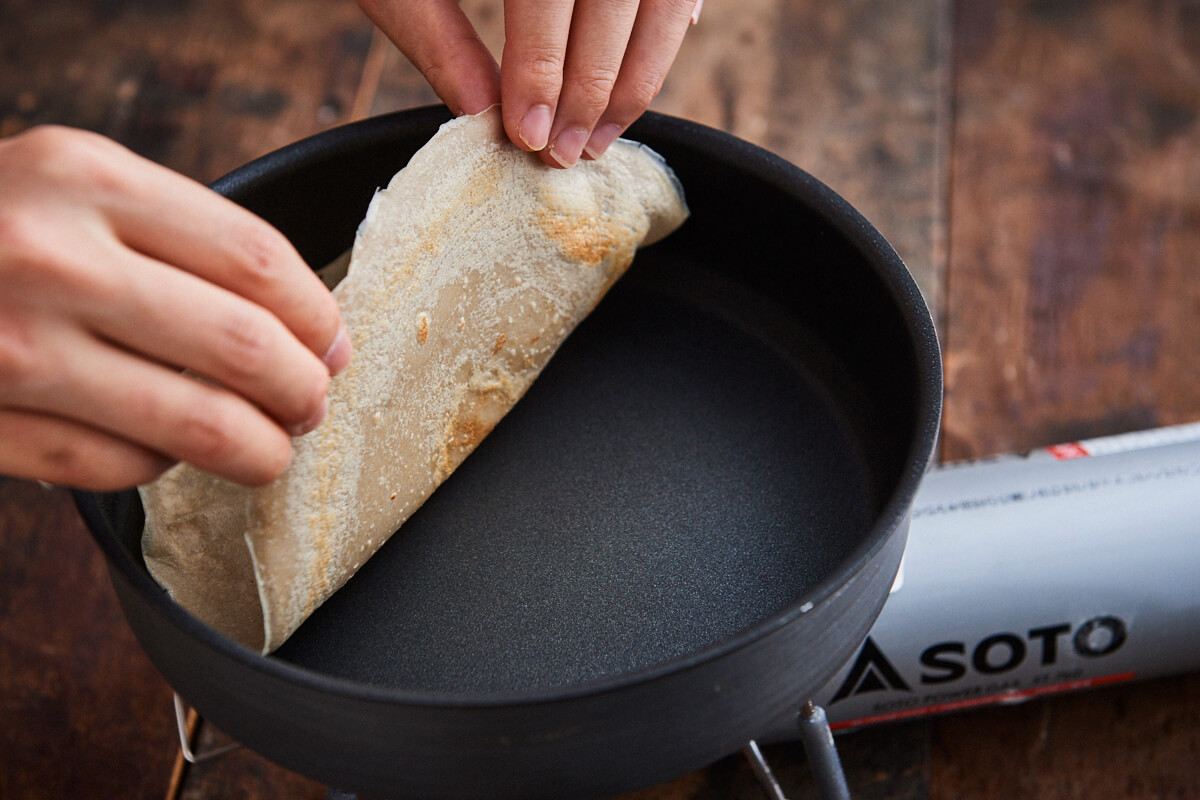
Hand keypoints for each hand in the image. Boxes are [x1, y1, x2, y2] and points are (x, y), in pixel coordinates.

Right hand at [0, 126, 350, 489]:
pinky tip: (167, 450)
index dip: (319, 316)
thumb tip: (305, 323)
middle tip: (310, 404)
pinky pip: (120, 466)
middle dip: (304, 392)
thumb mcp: (71, 185)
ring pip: (198, 424)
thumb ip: (178, 238)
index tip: (334, 343)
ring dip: (259, 449)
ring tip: (269, 447)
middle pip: (248, 349)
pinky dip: (162, 467)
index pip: (258, 261)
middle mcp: (52, 257)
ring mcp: (15, 348)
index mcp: (86, 178)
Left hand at [358, 0, 700, 167]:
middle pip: (615, 0)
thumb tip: (481, 115)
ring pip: (662, 1)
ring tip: (598, 137)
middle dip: (593, 90)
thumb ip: (438, 35)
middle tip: (565, 153)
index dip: (542, 70)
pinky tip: (635, 82)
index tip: (530, 135)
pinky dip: (662, 36)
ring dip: (637, 77)